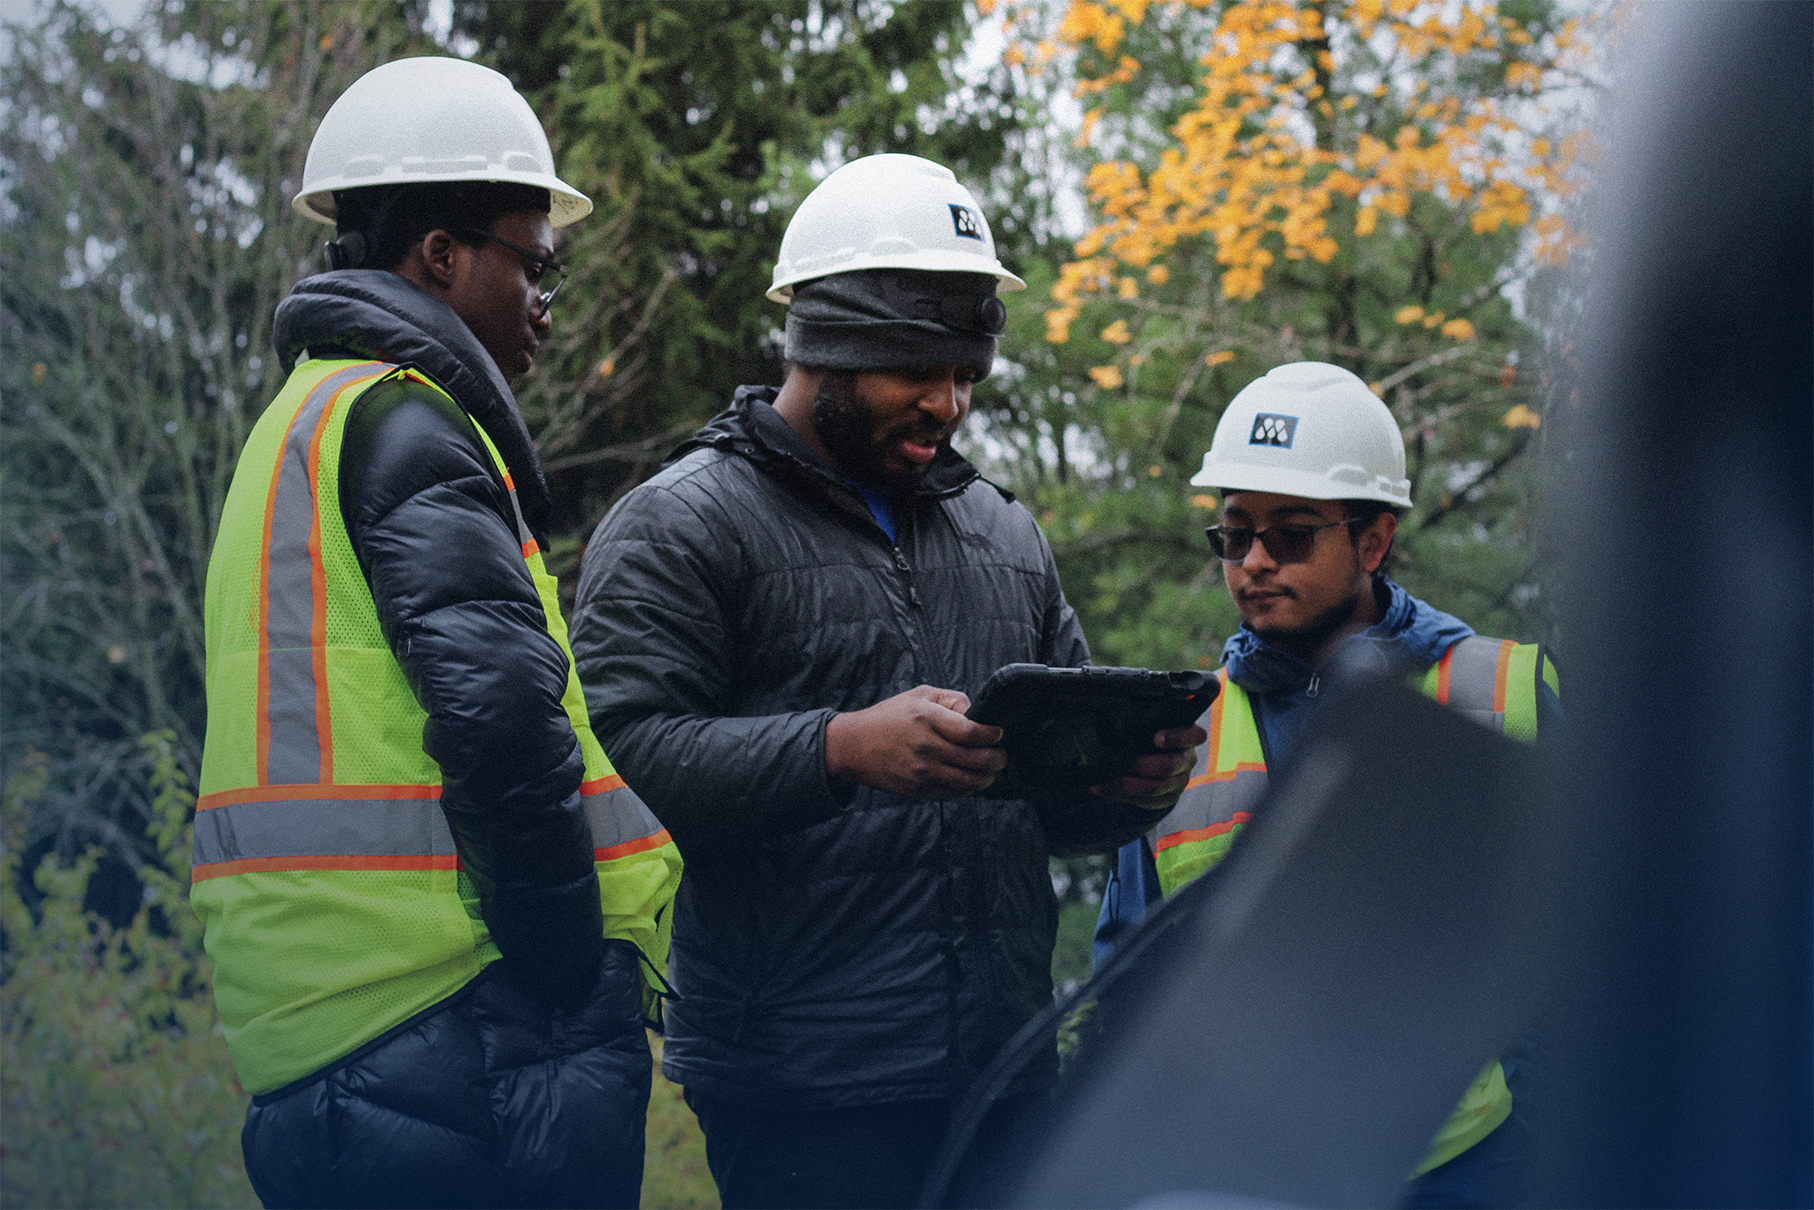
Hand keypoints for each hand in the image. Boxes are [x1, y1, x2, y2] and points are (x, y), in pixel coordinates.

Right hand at [825, 685, 1006, 798]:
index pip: (971, 732)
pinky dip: (966, 788)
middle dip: (997, 759)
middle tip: (1002, 756)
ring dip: (986, 778)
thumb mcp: (919, 695)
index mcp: (927, 719)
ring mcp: (922, 771)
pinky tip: (970, 780)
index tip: (998, 734)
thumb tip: (978, 713)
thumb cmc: (888, 718)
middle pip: (976, 760)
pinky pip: (952, 793)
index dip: (992, 735)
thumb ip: (951, 700)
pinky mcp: (918, 789)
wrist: (853, 747)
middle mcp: (926, 747)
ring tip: (991, 771)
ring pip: (968, 782)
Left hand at [1089, 724, 1207, 809]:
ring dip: (1127, 785)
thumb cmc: (1148, 732)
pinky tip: (1104, 788)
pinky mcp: (1169, 798)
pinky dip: (1123, 796)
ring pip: (1156, 788)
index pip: (1197, 736)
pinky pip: (1149, 802)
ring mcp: (1180, 781)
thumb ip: (1141, 720)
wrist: (1150, 757)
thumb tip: (1113, 716)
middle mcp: (1187, 759)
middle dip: (1141, 766)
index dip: (1178, 738)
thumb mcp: (1149, 722)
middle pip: (1170, 766)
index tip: (1156, 738)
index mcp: (1188, 735)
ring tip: (1105, 779)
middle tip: (1119, 761)